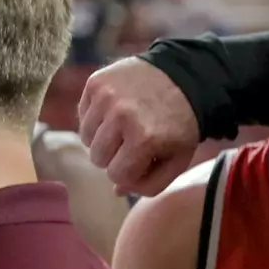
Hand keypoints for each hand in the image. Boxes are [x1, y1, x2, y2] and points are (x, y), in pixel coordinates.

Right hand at [77, 57, 203, 196]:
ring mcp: (106, 97)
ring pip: (85, 137)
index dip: (128, 173)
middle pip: (97, 158)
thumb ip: (151, 183)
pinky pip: (82, 114)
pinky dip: (96, 118)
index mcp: (145, 139)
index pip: (116, 175)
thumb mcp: (177, 159)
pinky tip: (116, 111)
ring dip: (102, 138)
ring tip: (124, 127)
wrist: (185, 77)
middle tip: (133, 143)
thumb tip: (116, 191)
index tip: (141, 162)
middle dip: (114, 157)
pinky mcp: (96, 82)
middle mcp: (121, 116)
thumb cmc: (182, 124)